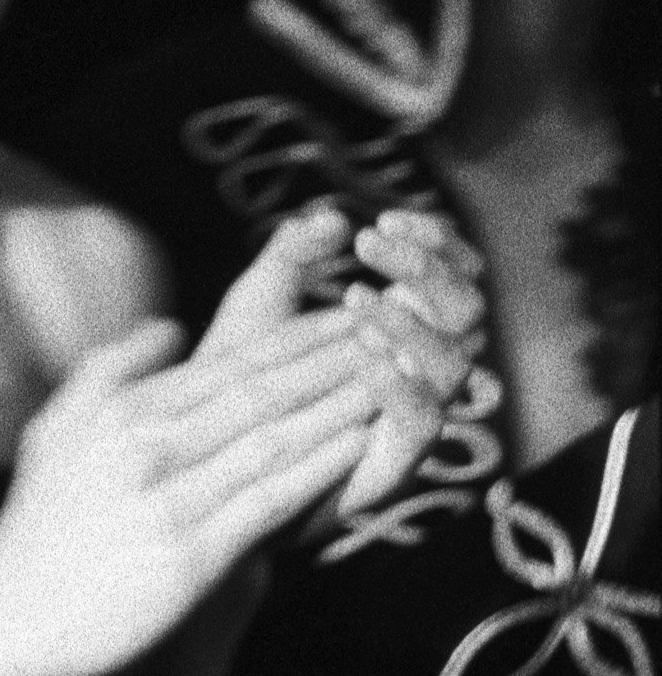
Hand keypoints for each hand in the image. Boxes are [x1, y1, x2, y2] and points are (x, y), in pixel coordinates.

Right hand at [0, 303, 383, 675]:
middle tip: (398, 331)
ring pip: (274, 439)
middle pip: (262, 391)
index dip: (301, 337)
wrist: (10, 619)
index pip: (230, 363)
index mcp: (122, 413)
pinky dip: (318, 469)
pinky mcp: (189, 556)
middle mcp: (148, 447)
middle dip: (335, 359)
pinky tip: (358, 447)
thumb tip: (168, 327)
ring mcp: (171, 501)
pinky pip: (267, 502)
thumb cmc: (37, 529)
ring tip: (394, 380)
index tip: (354, 317)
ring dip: (340, 406)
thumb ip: (108, 371)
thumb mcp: (54, 430)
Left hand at [199, 202, 482, 518]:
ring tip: (357, 297)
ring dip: (410, 323)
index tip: (383, 219)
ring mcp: (411, 412)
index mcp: (401, 325)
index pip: (453, 273)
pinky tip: (363, 354)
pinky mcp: (393, 460)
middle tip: (371, 244)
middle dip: (428, 269)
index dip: (434, 241)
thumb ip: (289, 256)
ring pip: (455, 363)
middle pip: (467, 310)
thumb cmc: (238, 378)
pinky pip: (423, 421)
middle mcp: (419, 366)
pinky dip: (400, 384)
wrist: (208, 460)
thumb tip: (331, 215)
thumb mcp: (258, 305)